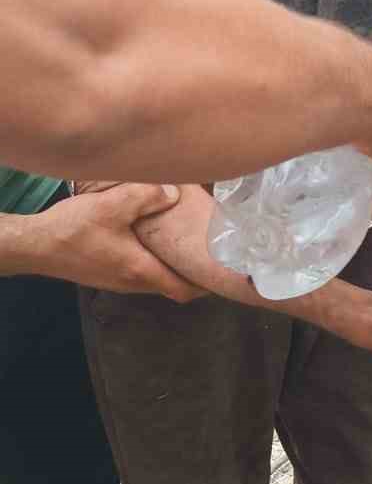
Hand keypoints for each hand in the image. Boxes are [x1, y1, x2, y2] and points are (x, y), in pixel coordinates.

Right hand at [38, 185, 201, 299]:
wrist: (36, 246)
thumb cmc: (75, 230)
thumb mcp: (113, 205)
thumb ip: (147, 196)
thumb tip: (175, 193)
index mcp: (141, 271)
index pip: (184, 291)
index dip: (206, 286)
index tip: (222, 274)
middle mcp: (132, 283)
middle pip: (171, 286)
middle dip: (190, 273)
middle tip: (208, 253)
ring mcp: (117, 282)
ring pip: (154, 279)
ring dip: (169, 267)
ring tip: (184, 245)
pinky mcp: (105, 275)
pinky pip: (138, 273)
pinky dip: (151, 262)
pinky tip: (150, 241)